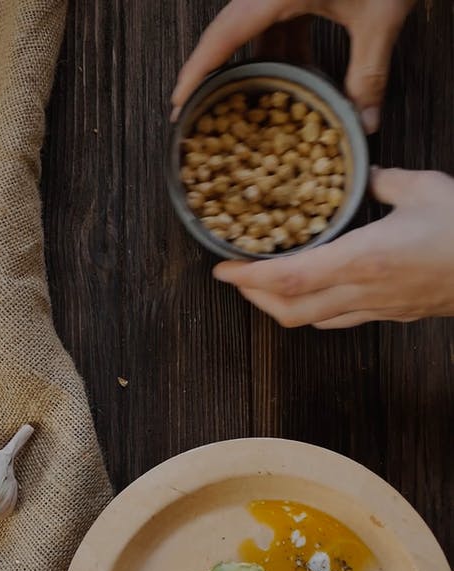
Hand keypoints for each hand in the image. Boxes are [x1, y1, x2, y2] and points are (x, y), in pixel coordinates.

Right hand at [172, 0, 414, 132]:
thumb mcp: (380, 17)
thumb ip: (370, 73)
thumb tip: (364, 122)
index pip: (223, 36)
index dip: (196, 72)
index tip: (178, 102)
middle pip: (232, 36)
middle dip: (220, 75)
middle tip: (206, 111)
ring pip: (257, 30)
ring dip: (260, 67)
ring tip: (255, 105)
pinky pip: (280, 21)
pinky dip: (284, 50)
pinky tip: (298, 75)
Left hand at [212, 168, 453, 327]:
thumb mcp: (422, 189)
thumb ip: (382, 182)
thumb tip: (361, 175)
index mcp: (363, 258)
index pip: (290, 278)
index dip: (249, 278)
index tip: (223, 270)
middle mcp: (362, 292)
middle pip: (290, 311)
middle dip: (254, 299)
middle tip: (237, 280)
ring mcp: (375, 309)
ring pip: (311, 322)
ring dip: (280, 308)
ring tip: (265, 287)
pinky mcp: (389, 315)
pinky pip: (338, 321)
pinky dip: (311, 311)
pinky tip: (310, 296)